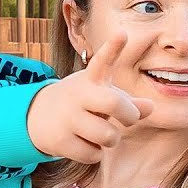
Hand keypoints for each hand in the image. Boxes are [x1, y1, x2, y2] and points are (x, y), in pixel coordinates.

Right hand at [28, 31, 155, 162]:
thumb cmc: (82, 104)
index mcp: (91, 80)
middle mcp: (79, 94)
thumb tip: (151, 107)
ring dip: (111, 139)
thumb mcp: (102, 95)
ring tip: (100, 133)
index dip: (113, 47)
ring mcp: (68, 117)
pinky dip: (94, 153)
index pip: (103, 60)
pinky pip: (93, 154)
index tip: (122, 33)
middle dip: (129, 115)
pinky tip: (83, 143)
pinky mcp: (60, 139)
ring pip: (108, 136)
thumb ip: (128, 102)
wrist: (36, 117)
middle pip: (115, 103)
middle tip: (127, 119)